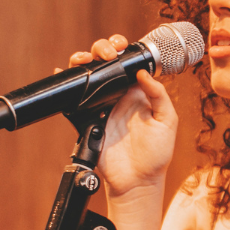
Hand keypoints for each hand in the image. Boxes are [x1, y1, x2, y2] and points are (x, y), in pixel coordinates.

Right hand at [64, 35, 178, 200]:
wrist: (137, 181)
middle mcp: (118, 96)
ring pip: (87, 77)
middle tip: (105, 54)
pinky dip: (65, 86)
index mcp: (138, 93)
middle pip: (104, 64)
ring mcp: (101, 107)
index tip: (120, 47)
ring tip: (84, 59)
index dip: (121, 50)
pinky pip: (72, 101)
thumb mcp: (167, 121)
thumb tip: (143, 73)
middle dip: (101, 49)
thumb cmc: (156, 154)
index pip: (127, 63)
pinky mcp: (87, 120)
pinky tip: (62, 74)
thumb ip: (159, 95)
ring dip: (82, 62)